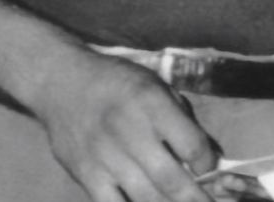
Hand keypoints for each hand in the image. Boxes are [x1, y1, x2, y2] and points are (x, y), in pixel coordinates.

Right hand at [24, 52, 220, 201]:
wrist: (61, 83)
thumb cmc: (118, 83)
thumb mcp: (157, 87)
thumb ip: (183, 120)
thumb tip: (210, 156)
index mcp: (152, 105)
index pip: (191, 145)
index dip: (207, 164)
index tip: (212, 170)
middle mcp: (128, 132)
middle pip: (170, 178)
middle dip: (195, 197)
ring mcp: (103, 157)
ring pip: (144, 196)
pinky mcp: (84, 173)